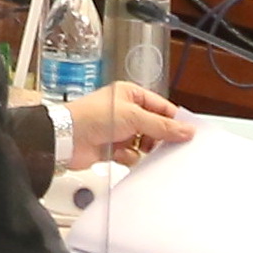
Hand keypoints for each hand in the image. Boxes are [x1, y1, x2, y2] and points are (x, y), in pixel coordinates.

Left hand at [66, 79, 192, 163]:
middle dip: (157, 137)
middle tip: (164, 146)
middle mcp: (126, 111)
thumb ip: (162, 125)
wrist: (66, 139)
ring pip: (144, 143)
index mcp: (131, 95)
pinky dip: (128, 157)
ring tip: (136, 148)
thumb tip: (185, 130)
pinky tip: (119, 154)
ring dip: (141, 149)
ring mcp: (119, 130)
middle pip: (154, 126)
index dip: (173, 120)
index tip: (186, 134)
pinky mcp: (112, 148)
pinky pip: (131, 155)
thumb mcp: (133, 117)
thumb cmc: (91, 117)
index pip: (161, 107)